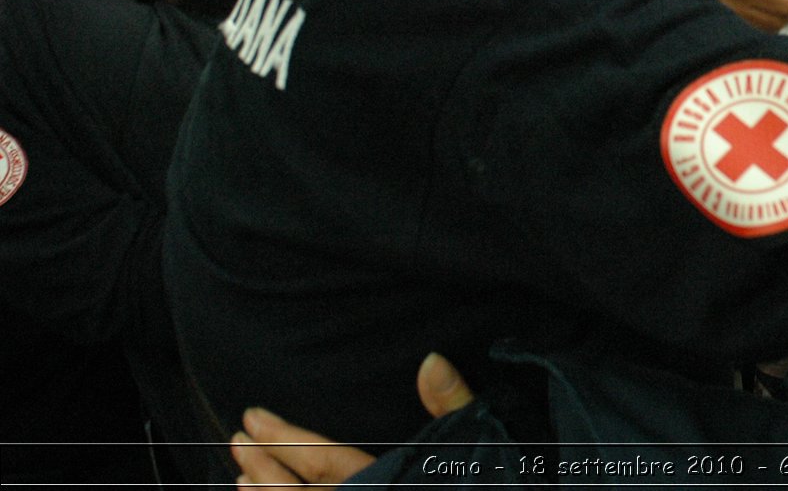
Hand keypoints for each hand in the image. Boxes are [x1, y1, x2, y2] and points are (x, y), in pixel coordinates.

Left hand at [232, 353, 476, 486]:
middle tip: (236, 441)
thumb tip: (430, 359)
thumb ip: (453, 404)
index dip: (285, 440)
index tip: (252, 418)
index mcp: (388, 485)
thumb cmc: (499, 484)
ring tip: (241, 479)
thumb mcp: (481, 445)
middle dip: (266, 467)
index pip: (325, 462)